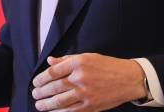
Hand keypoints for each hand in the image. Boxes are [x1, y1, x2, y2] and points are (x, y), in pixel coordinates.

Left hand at [31, 53, 145, 110]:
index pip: (54, 71)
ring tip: (39, 105)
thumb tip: (50, 61)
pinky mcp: (91, 105)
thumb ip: (67, 60)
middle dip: (41, 92)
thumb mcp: (88, 57)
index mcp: (79, 63)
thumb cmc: (108, 66)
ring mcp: (86, 93)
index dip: (41, 78)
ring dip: (47, 104)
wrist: (128, 79)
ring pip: (60, 101)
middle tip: (35, 94)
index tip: (36, 82)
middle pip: (55, 87)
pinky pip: (71, 111)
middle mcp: (81, 77)